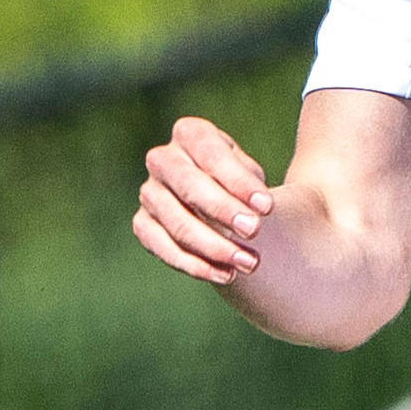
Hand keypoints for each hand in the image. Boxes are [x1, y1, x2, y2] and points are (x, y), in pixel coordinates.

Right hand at [133, 115, 274, 294]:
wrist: (222, 209)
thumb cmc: (242, 186)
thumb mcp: (253, 176)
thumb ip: (252, 186)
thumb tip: (256, 208)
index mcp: (190, 134)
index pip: (211, 154)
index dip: (238, 181)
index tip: (268, 207)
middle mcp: (162, 159)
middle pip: (189, 185)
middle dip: (223, 210)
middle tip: (254, 231)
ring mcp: (148, 193)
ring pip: (177, 222)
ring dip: (214, 246)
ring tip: (249, 263)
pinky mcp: (142, 224)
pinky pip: (162, 247)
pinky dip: (194, 265)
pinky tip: (225, 275)